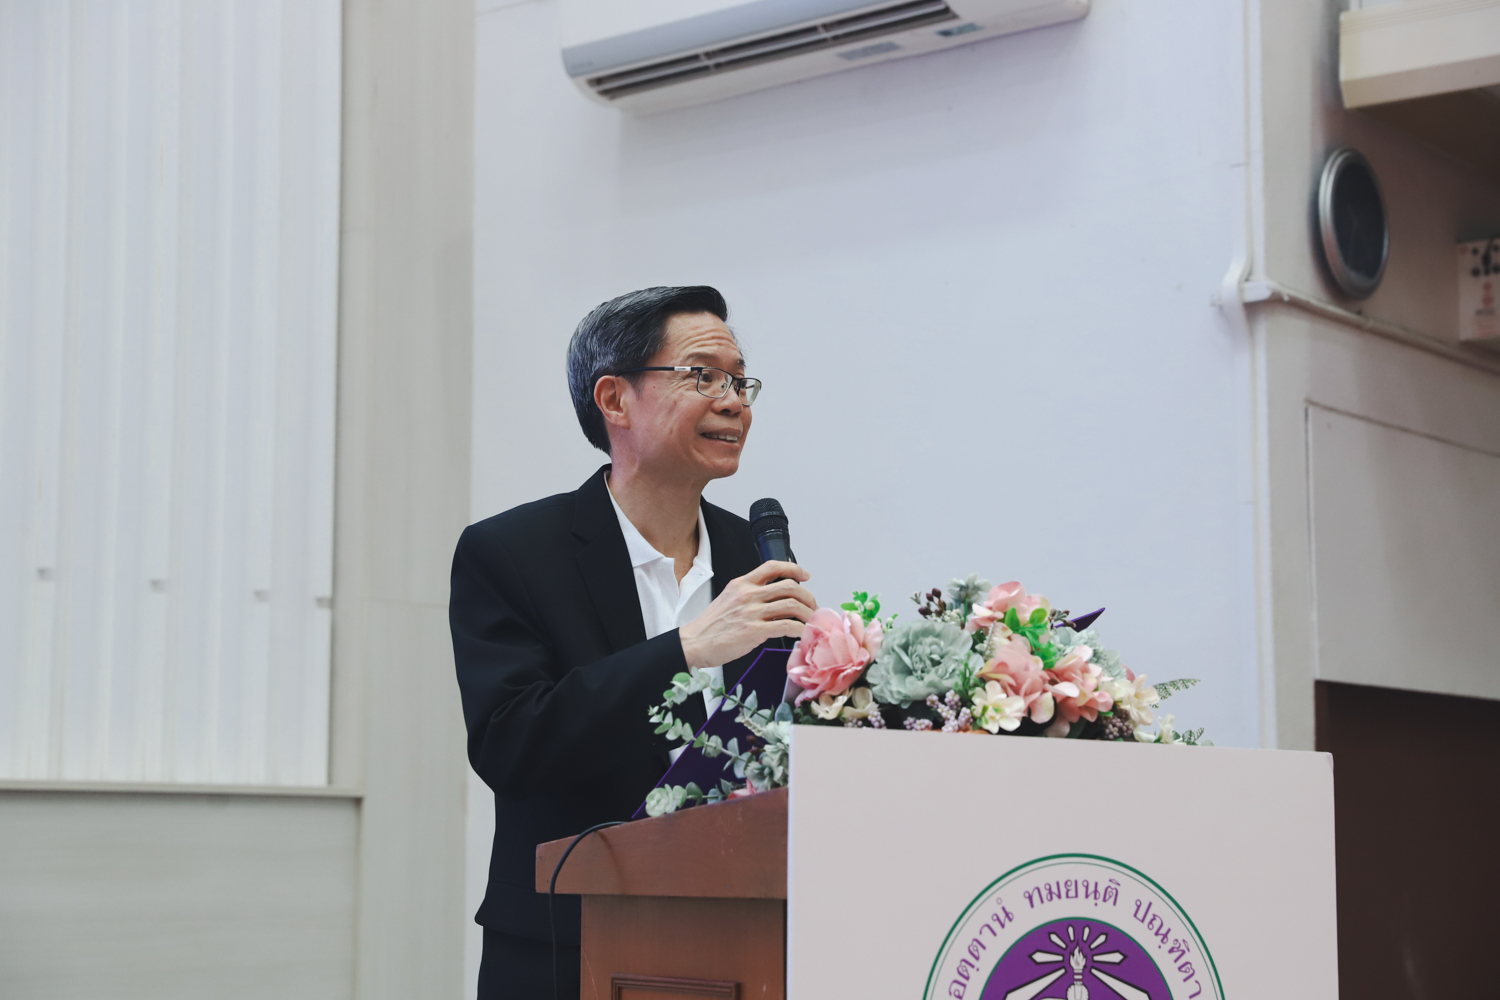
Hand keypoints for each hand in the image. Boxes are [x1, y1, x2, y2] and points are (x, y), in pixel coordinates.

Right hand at [679, 561, 816, 668]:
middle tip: (812, 606)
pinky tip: (801, 634)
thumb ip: (748, 594)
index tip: (805, 575)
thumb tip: (771, 598)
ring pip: (792, 605)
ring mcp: (752, 612)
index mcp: (741, 584)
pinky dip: (800, 630)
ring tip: (810, 621)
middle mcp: (748, 595)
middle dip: (808, 596)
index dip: (794, 568)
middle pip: (789, 586)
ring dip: (807, 614)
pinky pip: (787, 626)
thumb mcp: (728, 599)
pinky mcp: (754, 631)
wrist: (694, 643)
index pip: (773, 566)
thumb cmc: (710, 626)